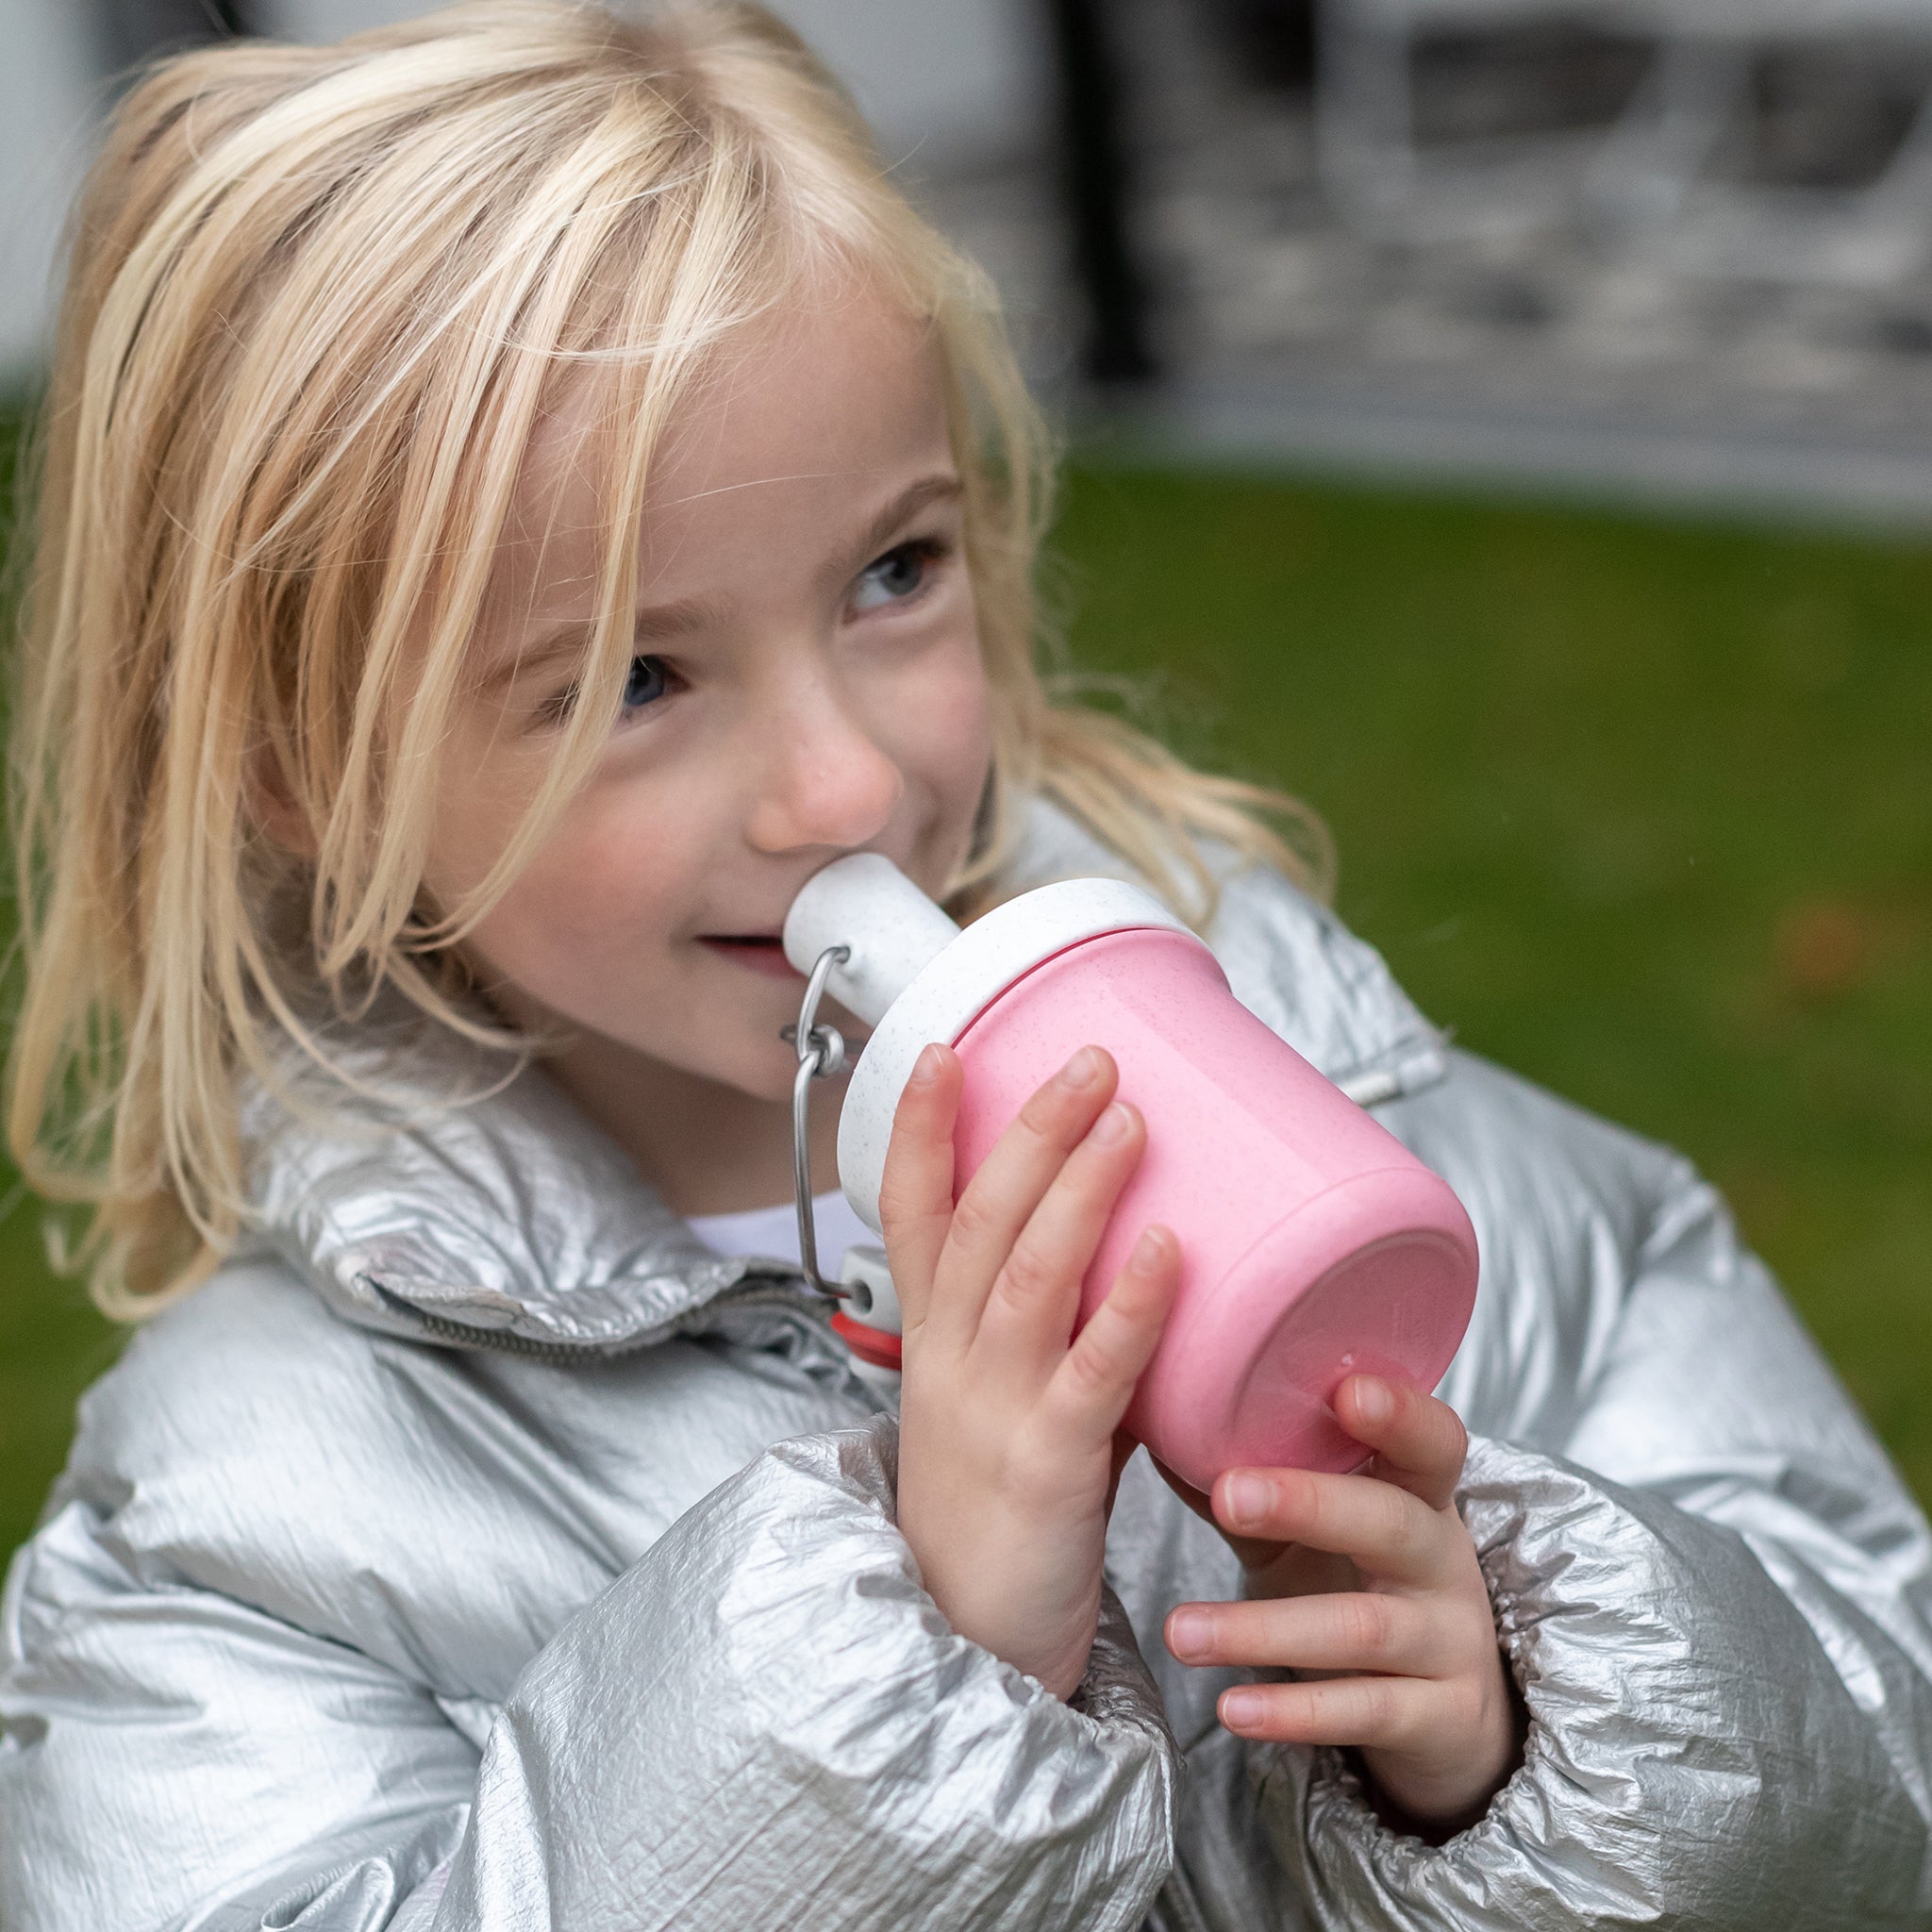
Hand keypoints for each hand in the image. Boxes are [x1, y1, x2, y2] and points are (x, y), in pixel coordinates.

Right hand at [882, 1042, 1180, 1698]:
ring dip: (1078, 1189)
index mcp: (934, 1339)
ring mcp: (994, 1408)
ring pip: (1027, 1275)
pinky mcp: (1048, 1463)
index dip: (916, 1128)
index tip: (940, 1049)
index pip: (908, 1211)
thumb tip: (1136, 1256)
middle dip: (1029, 1128)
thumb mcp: (995, 1403)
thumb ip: (1052, 1333)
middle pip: (979, 1219)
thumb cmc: (996, 1516)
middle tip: (1090, 1058)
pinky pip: (1093, 1371)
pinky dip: (1129, 1304)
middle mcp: (951, 1359)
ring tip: (1128, 1118)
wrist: (970, 1644)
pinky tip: (1168, 1249)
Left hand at [1160, 1375, 1518, 1831]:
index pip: (1432, 1441)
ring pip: (1363, 1628)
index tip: (1347, 1389)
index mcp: (1419, 1496)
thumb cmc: (1358, 1585)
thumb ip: (1248, 1480)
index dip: (1402, 1413)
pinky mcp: (1440, 1718)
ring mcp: (1449, 1642)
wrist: (1448, 1713)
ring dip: (1264, 1629)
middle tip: (1227, 1497)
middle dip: (1311, 1504)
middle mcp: (1444, 1562)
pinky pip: (1365, 1712)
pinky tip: (1231, 1710)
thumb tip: (1154, 1419)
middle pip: (1393, 1522)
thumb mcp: (1311, 1530)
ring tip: (1180, 1631)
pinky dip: (1295, 1713)